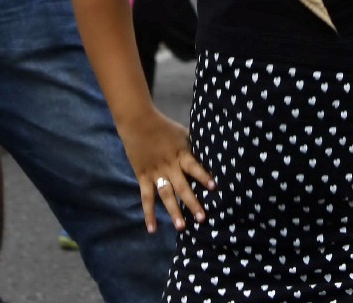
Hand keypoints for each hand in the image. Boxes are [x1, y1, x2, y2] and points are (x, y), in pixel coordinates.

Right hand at [119, 109, 214, 233]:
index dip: (203, 176)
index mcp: (181, 154)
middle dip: (192, 202)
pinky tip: (152, 229)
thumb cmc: (164, 127)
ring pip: (166, 195)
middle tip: (202, 218)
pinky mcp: (143, 177)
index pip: (194, 166)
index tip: (214, 187)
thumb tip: (215, 150)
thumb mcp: (183, 133)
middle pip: (182, 186)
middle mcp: (169, 166)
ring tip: (182, 227)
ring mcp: (156, 173)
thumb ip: (195, 145)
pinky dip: (148, 214)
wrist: (137, 122)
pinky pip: (146, 198)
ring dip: (174, 212)